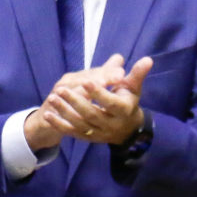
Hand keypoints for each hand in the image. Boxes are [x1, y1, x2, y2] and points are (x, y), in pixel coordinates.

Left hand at [31, 54, 153, 146]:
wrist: (126, 129)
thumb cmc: (127, 101)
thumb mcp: (133, 88)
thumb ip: (136, 74)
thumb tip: (148, 59)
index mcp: (123, 110)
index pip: (111, 103)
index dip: (99, 93)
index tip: (86, 80)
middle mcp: (111, 124)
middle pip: (92, 114)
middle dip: (77, 102)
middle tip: (61, 89)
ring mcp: (99, 133)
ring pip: (80, 124)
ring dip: (65, 112)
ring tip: (52, 98)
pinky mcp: (88, 138)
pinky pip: (73, 132)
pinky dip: (60, 125)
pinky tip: (48, 114)